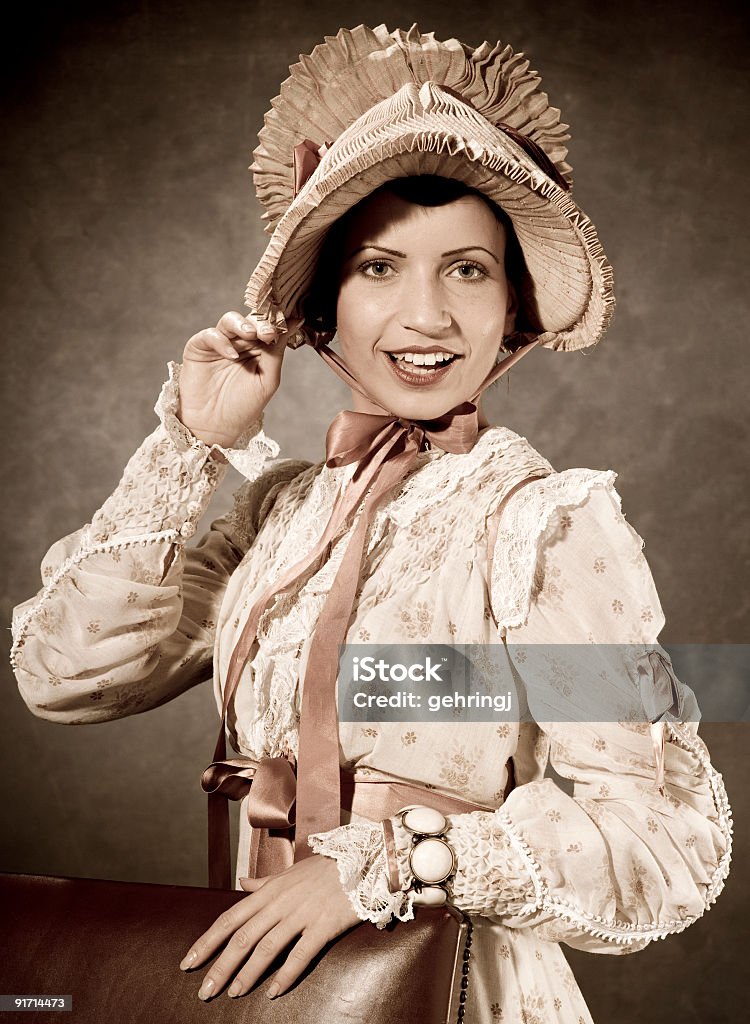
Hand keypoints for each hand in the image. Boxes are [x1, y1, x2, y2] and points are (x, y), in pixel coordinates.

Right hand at [178, 310, 301, 447]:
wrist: (214, 426)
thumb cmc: (242, 406)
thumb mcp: (267, 379)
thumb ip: (277, 350)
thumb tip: (294, 321)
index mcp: (259, 349)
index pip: (268, 327)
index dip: (276, 322)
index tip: (287, 323)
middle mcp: (239, 343)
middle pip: (250, 320)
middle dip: (260, 323)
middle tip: (268, 333)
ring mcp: (219, 343)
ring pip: (230, 320)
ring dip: (241, 324)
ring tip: (250, 334)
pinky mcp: (199, 347)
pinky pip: (210, 335)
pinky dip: (221, 341)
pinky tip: (231, 355)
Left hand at [179, 854, 360, 1000]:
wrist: (363, 860)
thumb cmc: (325, 868)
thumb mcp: (290, 873)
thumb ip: (264, 883)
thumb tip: (241, 884)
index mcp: (269, 891)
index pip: (230, 918)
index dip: (207, 941)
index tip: (188, 962)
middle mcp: (281, 903)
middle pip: (242, 937)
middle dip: (220, 966)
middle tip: (204, 991)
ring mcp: (302, 914)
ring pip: (266, 947)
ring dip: (246, 974)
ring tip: (232, 994)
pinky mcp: (324, 926)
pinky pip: (301, 954)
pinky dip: (285, 975)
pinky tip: (272, 992)